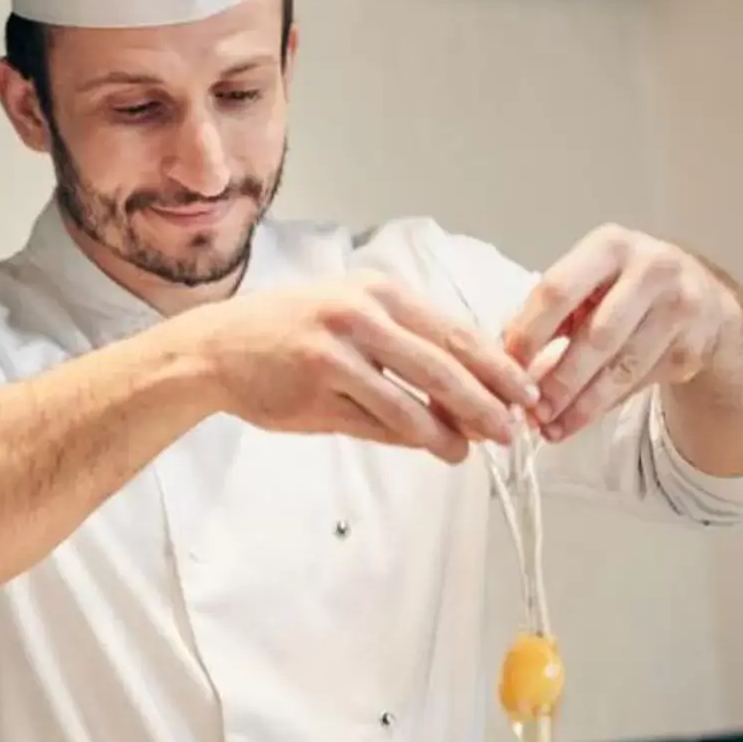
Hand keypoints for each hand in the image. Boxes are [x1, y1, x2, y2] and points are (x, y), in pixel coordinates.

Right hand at [182, 273, 534, 460]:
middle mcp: (359, 317)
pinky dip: (410, 439)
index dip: (496, 366)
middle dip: (486, 403)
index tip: (524, 390)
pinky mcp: (316, 394)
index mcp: (378, 291)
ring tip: (469, 450)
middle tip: (512, 428)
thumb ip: (405, 338)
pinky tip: (431, 447)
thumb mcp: (351, 311)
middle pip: (442, 367)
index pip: (454, 330)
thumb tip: (469, 380)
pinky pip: (377, 423)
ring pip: (412, 403)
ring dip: (448, 433)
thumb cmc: (291, 331)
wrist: (217, 347)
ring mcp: (336, 356)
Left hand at [503, 226, 742, 442]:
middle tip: (529, 411)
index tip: (506, 366)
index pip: (558, 290)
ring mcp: (679, 308)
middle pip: (595, 335)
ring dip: (581, 404)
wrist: (703, 301)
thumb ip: (549, 312)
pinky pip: (640, 382)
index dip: (529, 332)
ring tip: (550, 427)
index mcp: (610, 245)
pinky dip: (605, 405)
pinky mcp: (692, 346)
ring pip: (622, 368)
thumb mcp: (589, 282)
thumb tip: (503, 356)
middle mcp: (651, 269)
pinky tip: (579, 420)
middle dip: (558, 380)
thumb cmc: (625, 289)